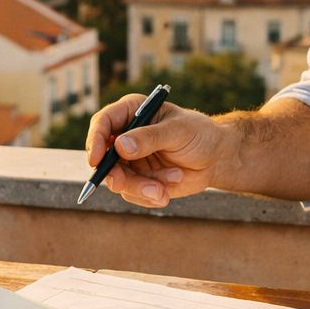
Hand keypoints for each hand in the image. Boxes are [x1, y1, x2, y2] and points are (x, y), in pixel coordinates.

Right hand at [84, 96, 236, 208]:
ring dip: (141, 187)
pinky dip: (149, 195)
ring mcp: (129, 161)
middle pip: (103, 157)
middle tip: (123, 184)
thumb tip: (120, 146)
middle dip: (115, 174)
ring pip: (118, 180)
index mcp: (131, 112)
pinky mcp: (137, 180)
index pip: (103, 123)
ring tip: (167, 186)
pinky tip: (166, 192)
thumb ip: (150, 138)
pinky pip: (132, 194)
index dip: (95, 140)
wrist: (215, 158)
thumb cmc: (199, 134)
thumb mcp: (178, 131)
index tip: (96, 159)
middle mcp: (125, 136)